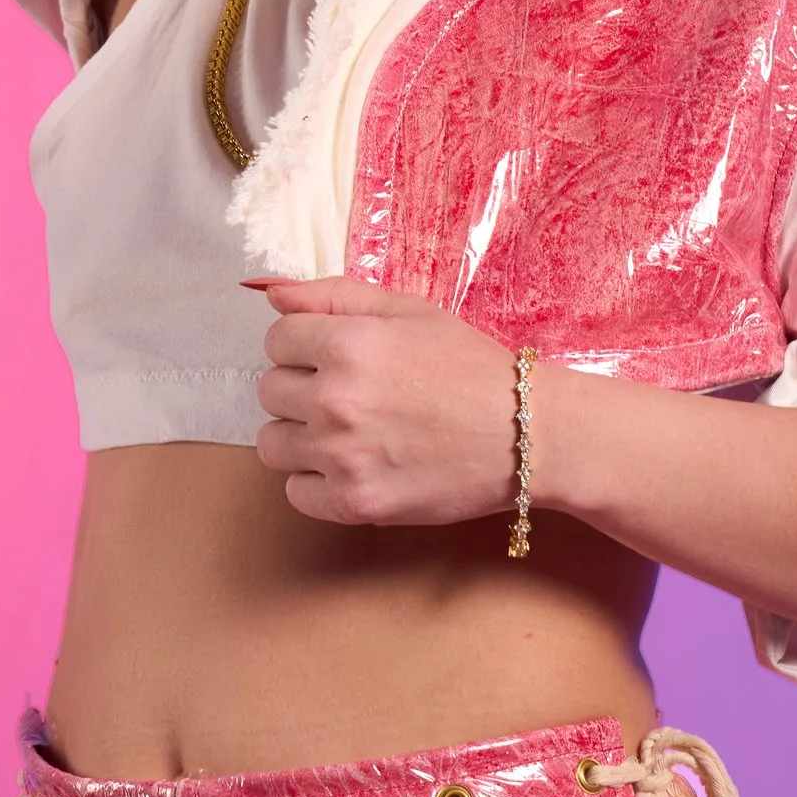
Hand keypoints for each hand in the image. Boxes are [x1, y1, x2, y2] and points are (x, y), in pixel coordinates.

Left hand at [253, 275, 524, 528]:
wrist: (526, 434)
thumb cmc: (471, 366)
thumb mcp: (409, 312)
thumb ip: (335, 296)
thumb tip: (270, 293)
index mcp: (347, 344)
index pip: (277, 340)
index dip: (305, 346)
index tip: (336, 358)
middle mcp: (336, 400)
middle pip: (270, 390)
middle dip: (302, 388)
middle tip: (350, 395)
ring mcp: (343, 456)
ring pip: (273, 443)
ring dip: (301, 436)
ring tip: (346, 433)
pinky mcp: (355, 503)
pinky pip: (295, 492)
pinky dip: (316, 482)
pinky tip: (353, 466)